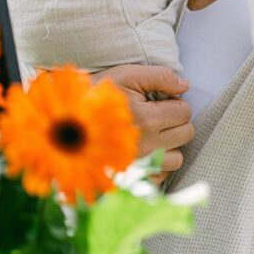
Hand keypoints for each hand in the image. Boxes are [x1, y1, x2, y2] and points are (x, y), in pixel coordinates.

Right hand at [91, 65, 193, 184]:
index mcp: (147, 119)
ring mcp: (140, 164)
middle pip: (186, 134)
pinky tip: (147, 151)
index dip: (174, 102)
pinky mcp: (133, 178)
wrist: (67, 121)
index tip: (159, 101)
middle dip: (176, 122)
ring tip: (154, 134)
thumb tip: (184, 85)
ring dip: (171, 145)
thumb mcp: (127, 75)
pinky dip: (159, 165)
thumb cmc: (97, 95)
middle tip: (158, 115)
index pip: (184, 111)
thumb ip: (160, 76)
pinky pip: (161, 176)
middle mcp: (147, 145)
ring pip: (178, 158)